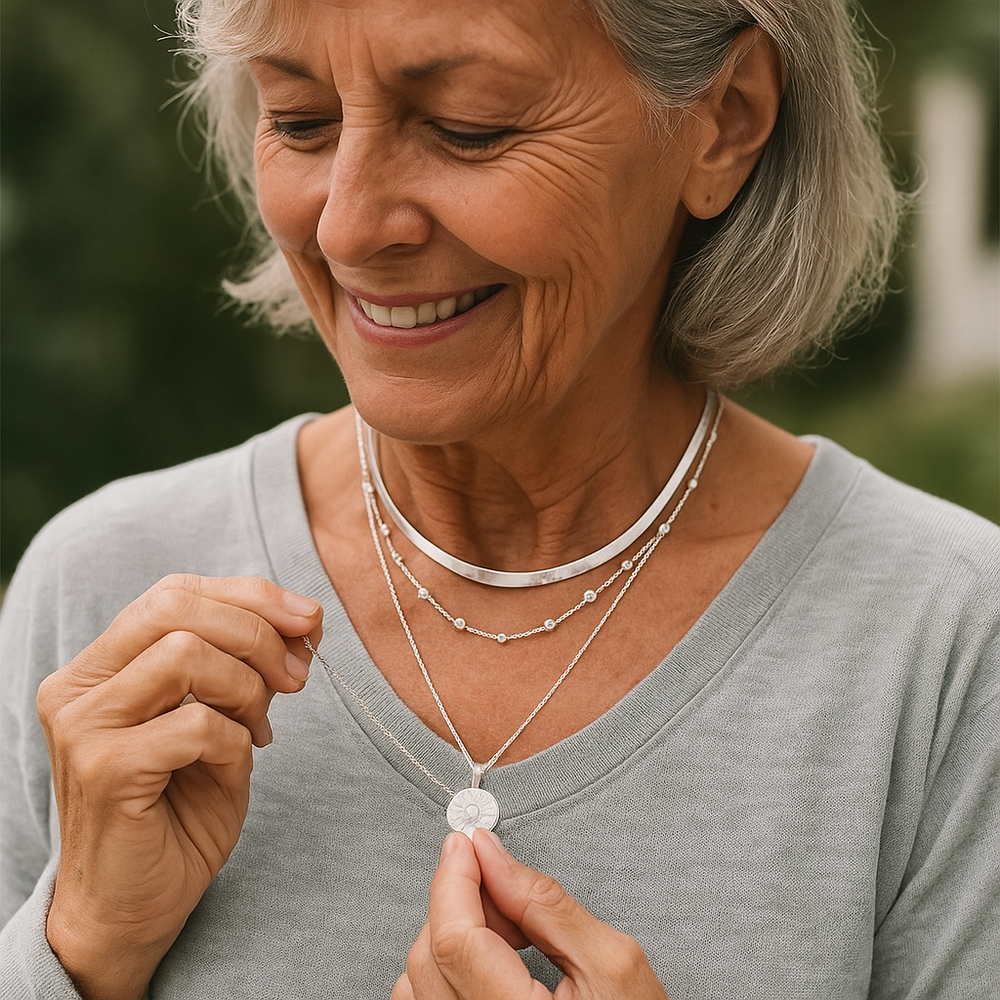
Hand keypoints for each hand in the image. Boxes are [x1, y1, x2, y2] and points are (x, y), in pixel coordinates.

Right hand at [36, 574, 322, 999]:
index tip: (310, 619)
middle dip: (257, 632)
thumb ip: (247, 664)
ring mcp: (83, 726)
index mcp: (101, 664)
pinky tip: (237, 765)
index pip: (175, 592)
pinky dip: (236, 740)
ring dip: (247, 687)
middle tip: (297, 677)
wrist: (137, 905)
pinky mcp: (103, 769)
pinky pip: (196, 724)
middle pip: (176, 608)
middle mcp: (78, 686)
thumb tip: (306, 616)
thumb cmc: (181, 807)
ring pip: (186, 654)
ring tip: (261, 727)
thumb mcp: (224, 717)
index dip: (252, 595)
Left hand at [394, 830, 669, 999]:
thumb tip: (491, 853)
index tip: (467, 841)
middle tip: (505, 886)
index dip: (454, 879)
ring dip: (451, 936)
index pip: (455, 940)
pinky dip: (445, 969)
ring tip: (507, 933)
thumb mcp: (613, 965)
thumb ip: (545, 905)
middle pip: (430, 955)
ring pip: (417, 980)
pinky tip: (489, 961)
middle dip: (460, 902)